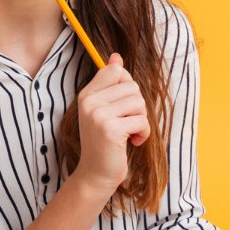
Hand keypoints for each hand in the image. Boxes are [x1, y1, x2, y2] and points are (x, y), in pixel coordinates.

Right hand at [74, 53, 149, 190]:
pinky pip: (141, 120)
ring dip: (141, 119)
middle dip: (137, 105)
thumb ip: (110, 84)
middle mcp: (89, 102)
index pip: (115, 70)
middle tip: (127, 122)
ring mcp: (98, 115)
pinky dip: (143, 133)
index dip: (127, 86)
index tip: (122, 105)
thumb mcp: (104, 110)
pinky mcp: (111, 129)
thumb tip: (116, 56)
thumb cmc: (105, 142)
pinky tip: (133, 142)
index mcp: (86, 95)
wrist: (96, 173)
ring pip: (139, 102)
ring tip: (130, 132)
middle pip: (131, 85)